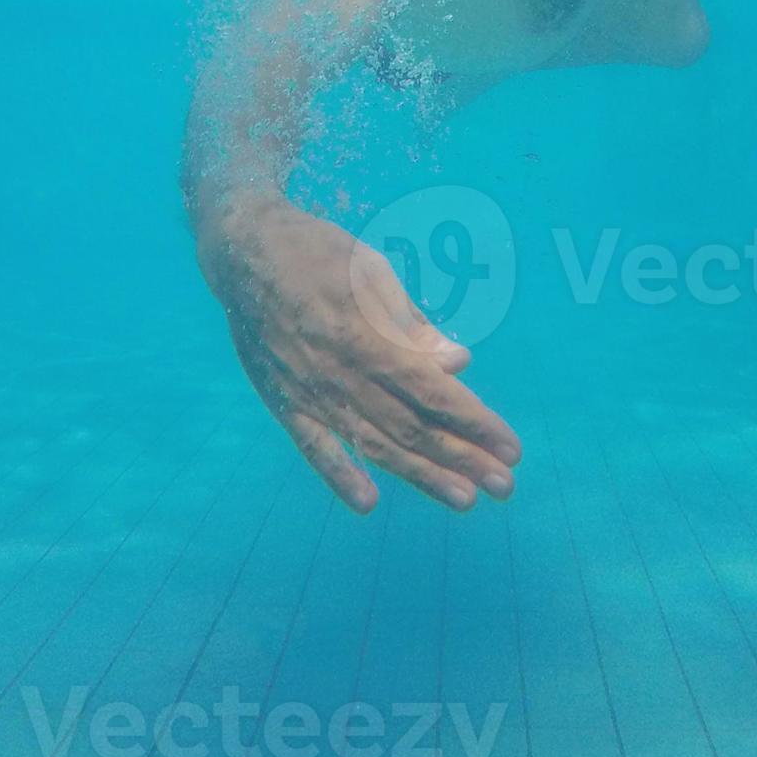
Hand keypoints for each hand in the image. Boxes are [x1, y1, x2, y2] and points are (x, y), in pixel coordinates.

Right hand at [197, 194, 521, 512]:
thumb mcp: (374, 273)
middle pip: (411, 426)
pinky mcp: (283, 402)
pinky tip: (367, 502)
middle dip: (463, 457)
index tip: (510, 446)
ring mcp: (310, 393)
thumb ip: (413, 324)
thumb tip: (457, 362)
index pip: (433, 391)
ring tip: (463, 499)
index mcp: (369, 336)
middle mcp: (341, 373)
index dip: (474, 422)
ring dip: (421, 475)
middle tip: (504, 485)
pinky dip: (339, 475)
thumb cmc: (321, 254)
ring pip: (374, 444)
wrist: (245, 254)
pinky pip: (312, 446)